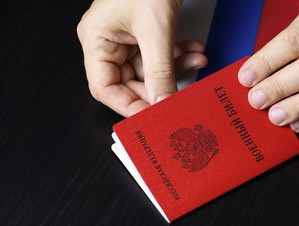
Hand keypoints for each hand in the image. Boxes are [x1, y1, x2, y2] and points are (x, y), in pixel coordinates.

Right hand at [77, 0, 206, 116]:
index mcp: (96, 40)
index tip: (151, 117)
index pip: (105, 87)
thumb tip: (162, 102)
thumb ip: (159, 70)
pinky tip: (195, 52)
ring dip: (175, 69)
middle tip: (179, 98)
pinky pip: (160, 55)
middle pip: (130, 81)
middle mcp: (108, 42)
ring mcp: (127, 39)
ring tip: (196, 63)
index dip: (127, 106)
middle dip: (159, 87)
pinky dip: (178, 55)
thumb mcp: (156, 29)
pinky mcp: (145, 34)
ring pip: (150, 70)